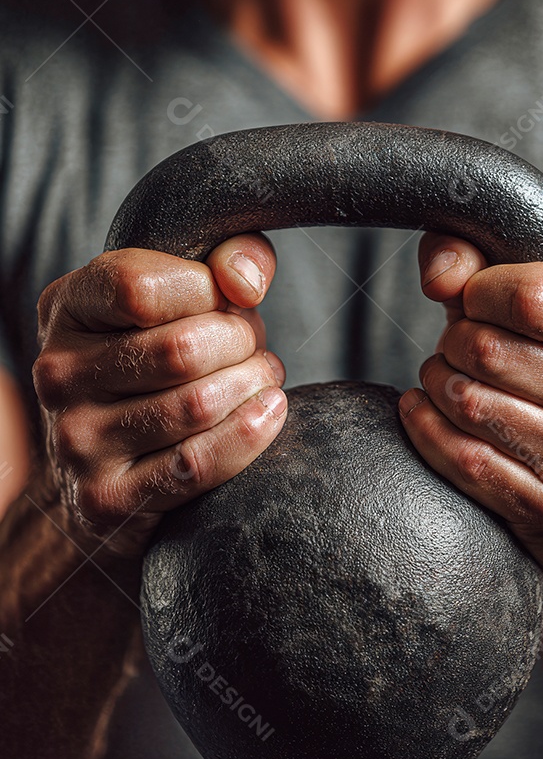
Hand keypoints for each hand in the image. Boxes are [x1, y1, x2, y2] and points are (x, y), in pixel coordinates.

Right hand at [32, 234, 285, 556]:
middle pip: (181, 349)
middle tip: (254, 348)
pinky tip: (268, 412)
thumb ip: (227, 258)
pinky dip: (248, 434)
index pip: (140, 286)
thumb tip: (244, 280)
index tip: (229, 300)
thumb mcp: (182, 292)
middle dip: (242, 342)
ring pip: (197, 405)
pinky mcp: (105, 499)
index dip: (207, 289)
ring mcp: (75, 440)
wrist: (114, 461)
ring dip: (252, 386)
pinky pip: (197, 463)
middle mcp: (59, 372)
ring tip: (261, 378)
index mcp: (68, 306)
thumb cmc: (163, 358)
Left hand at [398, 233, 542, 571]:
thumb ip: (481, 265)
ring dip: (436, 385)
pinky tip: (426, 412)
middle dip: (451, 343)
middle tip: (457, 350)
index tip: (475, 304)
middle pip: (484, 348)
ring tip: (449, 382)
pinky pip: (460, 457)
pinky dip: (425, 427)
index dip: (477, 293)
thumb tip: (439, 276)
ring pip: (464, 401)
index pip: (523, 294)